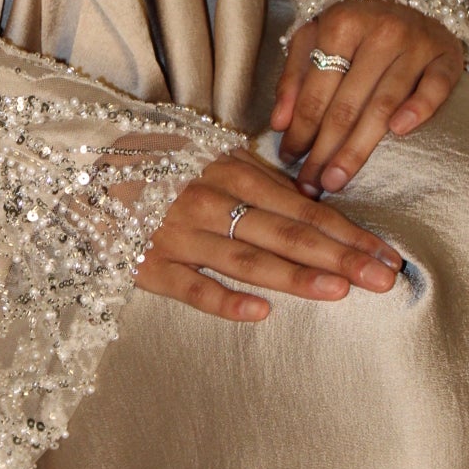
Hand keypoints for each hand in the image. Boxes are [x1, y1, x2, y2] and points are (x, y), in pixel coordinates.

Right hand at [134, 146, 402, 322]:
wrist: (81, 166)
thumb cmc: (157, 162)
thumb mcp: (211, 155)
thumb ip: (260, 181)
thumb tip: (314, 205)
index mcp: (231, 172)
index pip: (302, 209)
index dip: (347, 232)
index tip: (386, 253)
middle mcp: (210, 201)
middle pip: (285, 234)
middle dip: (339, 256)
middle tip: (383, 277)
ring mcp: (179, 234)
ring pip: (246, 259)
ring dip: (295, 276)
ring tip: (339, 290)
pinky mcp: (149, 264)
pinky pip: (191, 288)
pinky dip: (223, 300)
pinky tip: (259, 313)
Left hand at [271, 0, 464, 198]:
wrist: (410, 10)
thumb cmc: (355, 32)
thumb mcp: (314, 41)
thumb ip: (293, 79)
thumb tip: (279, 124)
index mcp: (342, 23)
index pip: (315, 90)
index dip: (300, 130)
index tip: (289, 159)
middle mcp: (381, 30)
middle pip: (347, 104)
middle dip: (324, 150)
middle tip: (311, 184)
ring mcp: (417, 43)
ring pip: (383, 105)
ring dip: (358, 149)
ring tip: (337, 179)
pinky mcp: (447, 56)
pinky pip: (434, 88)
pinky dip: (418, 110)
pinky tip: (399, 133)